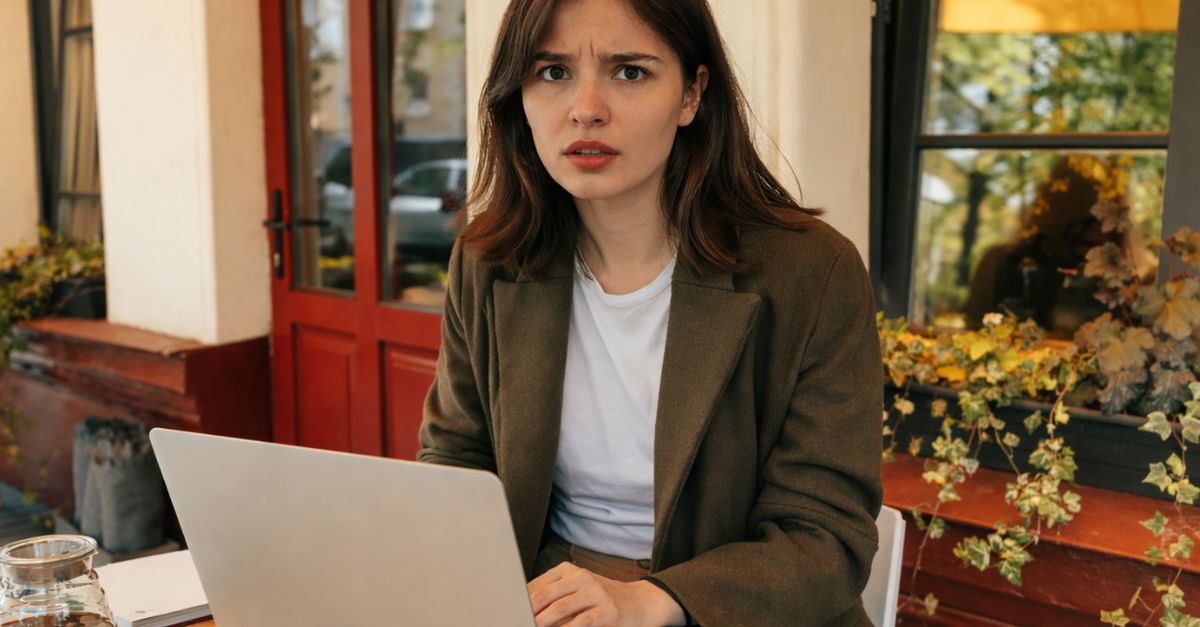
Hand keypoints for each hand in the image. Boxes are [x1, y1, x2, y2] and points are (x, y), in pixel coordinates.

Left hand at [527, 562, 685, 625]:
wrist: (642, 603)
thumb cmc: (604, 600)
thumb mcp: (578, 591)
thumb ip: (553, 597)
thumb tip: (522, 609)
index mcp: (569, 571)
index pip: (535, 586)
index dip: (517, 601)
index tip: (505, 612)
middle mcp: (581, 578)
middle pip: (543, 596)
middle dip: (526, 613)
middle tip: (513, 620)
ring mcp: (596, 593)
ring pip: (560, 610)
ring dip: (541, 622)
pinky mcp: (608, 611)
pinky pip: (582, 623)